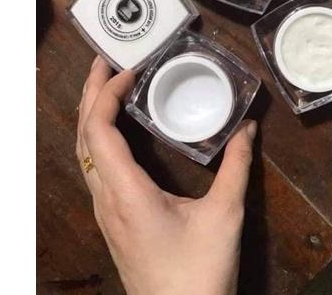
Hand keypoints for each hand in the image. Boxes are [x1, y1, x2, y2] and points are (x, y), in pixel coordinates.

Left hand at [76, 56, 257, 294]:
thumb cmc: (199, 271)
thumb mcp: (225, 215)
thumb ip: (237, 167)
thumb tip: (248, 127)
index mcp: (126, 193)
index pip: (98, 132)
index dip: (105, 95)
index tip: (128, 70)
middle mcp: (106, 199)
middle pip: (83, 137)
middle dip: (90, 93)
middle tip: (104, 60)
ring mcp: (105, 211)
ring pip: (84, 153)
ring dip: (91, 114)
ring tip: (107, 85)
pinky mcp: (113, 219)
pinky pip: (94, 167)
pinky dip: (98, 136)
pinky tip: (116, 130)